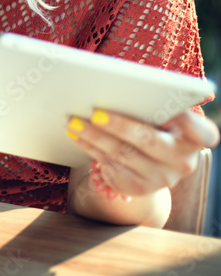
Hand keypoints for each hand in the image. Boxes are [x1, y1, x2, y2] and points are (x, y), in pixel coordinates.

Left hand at [67, 108, 220, 197]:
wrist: (150, 160)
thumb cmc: (156, 124)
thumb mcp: (163, 115)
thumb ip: (154, 105)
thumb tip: (119, 88)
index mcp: (197, 138)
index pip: (202, 132)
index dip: (186, 119)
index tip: (163, 100)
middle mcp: (185, 162)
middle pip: (149, 141)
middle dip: (118, 125)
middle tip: (94, 112)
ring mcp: (163, 178)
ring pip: (123, 154)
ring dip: (94, 137)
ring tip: (73, 121)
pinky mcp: (140, 188)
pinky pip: (112, 168)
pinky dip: (91, 150)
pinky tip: (78, 137)